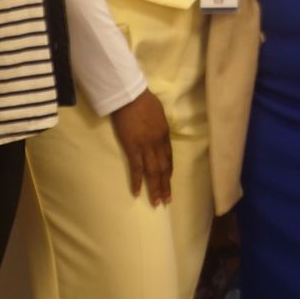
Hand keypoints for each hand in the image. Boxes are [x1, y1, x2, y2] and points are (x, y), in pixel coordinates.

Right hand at [110, 89, 172, 204]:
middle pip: (163, 168)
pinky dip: (137, 181)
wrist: (130, 95)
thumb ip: (158, 123)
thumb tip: (156, 128)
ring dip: (155, 188)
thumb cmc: (143, 100)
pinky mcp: (132, 148)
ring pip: (153, 172)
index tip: (168, 182)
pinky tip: (137, 193)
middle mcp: (158, 144)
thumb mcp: (158, 112)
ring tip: (156, 203)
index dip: (168, 171)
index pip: (168, 157)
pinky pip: (136, 168)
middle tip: (167, 201)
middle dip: (165, 185)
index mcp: (164, 134)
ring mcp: (145, 147)